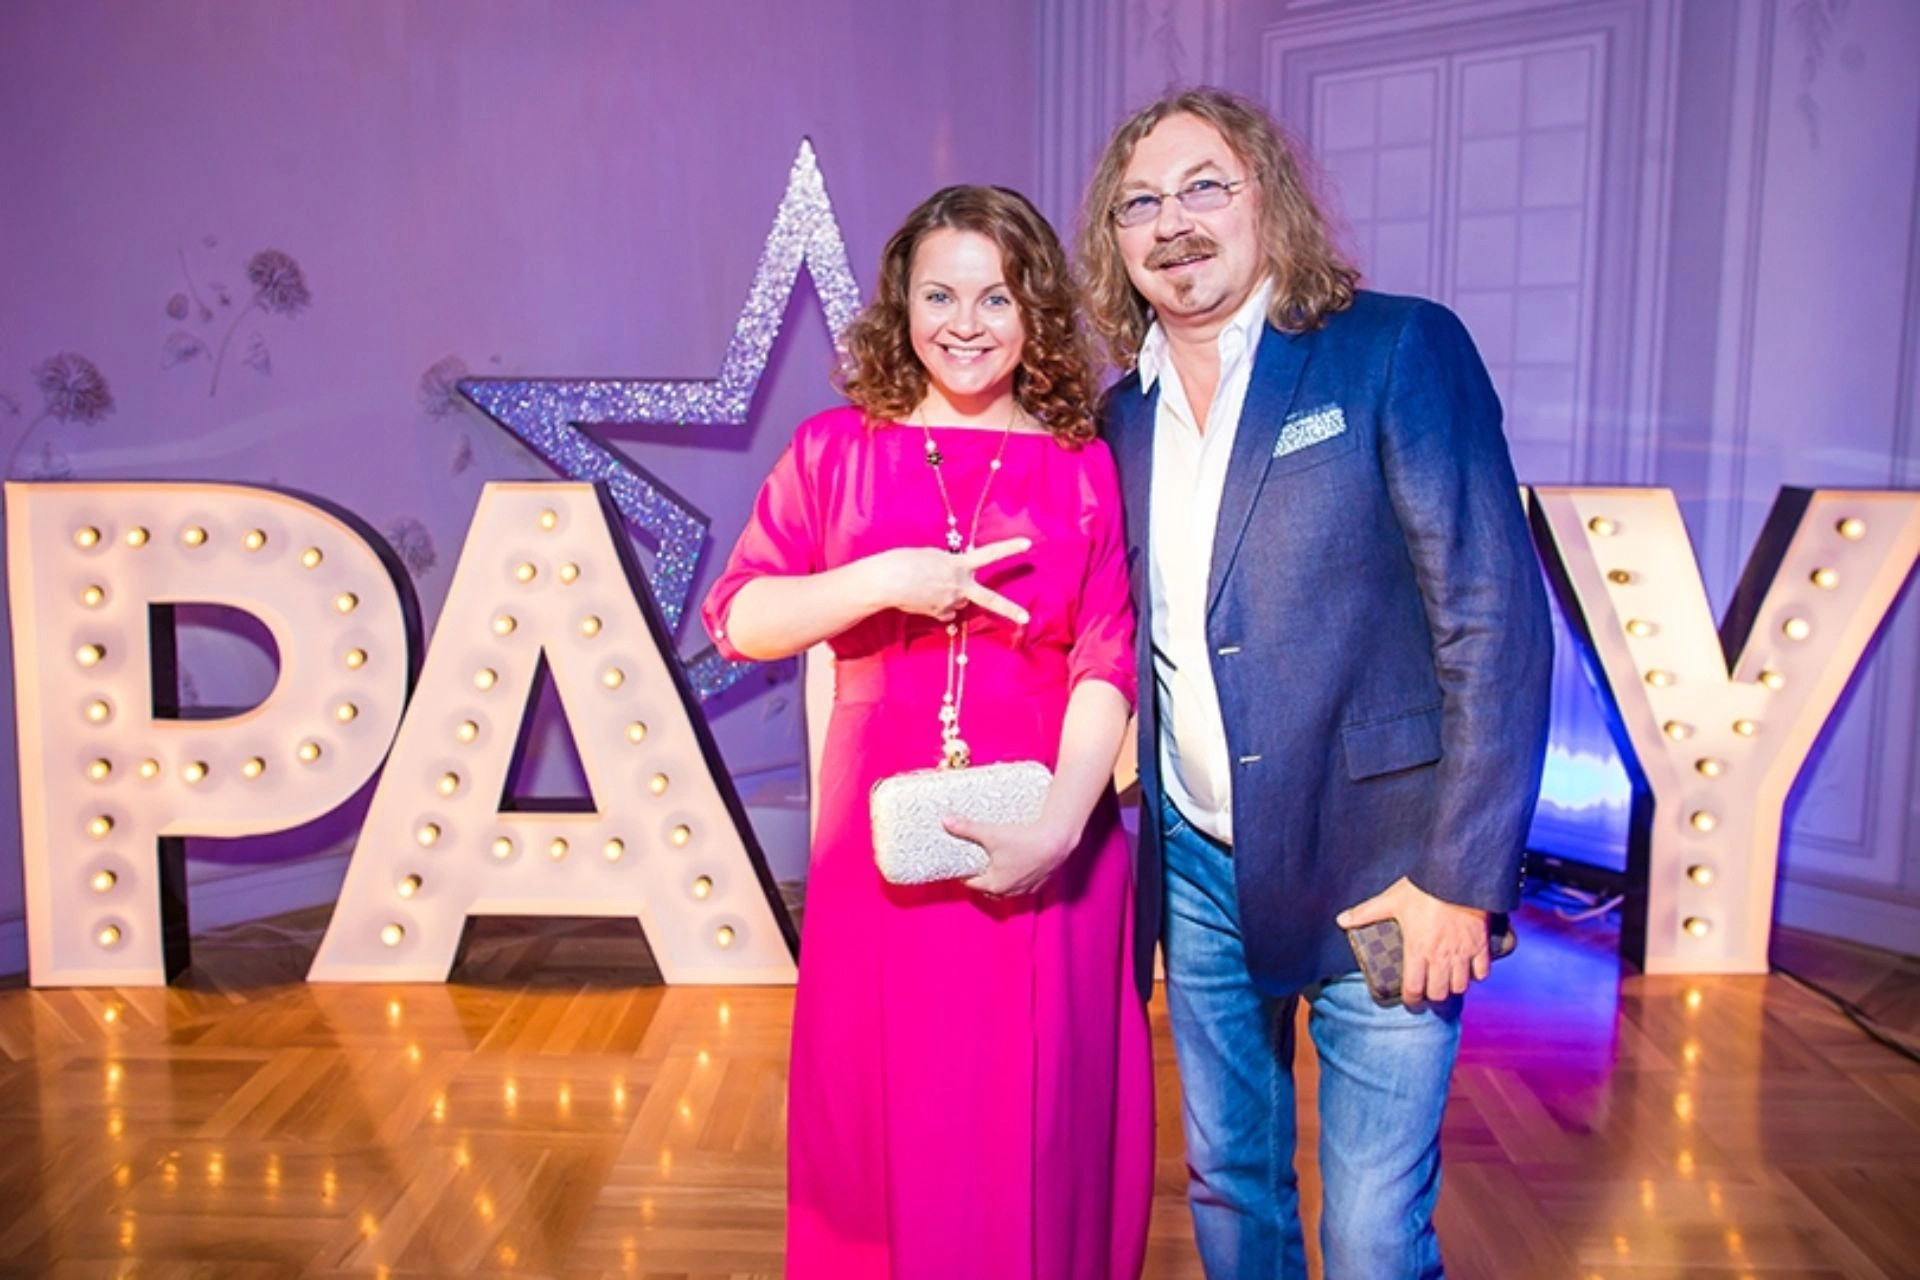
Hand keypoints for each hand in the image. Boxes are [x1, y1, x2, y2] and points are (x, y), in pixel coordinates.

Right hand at [862, 537, 1031, 624]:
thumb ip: (948, 565)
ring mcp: (950, 603)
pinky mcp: (939, 614)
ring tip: (927, 586)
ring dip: (952, 595)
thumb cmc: (904, 561)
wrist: (887, 581)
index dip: (1009, 548)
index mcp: (959, 564)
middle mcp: (959, 585)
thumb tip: (953, 582)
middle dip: (1009, 609)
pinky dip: (939, 606)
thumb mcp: (931, 556)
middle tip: (1026, 618)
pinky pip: (946, 612)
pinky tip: (923, 598)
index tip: (1028, 544)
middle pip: (989, 600)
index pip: (989, 554)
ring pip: (959, 601)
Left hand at [946, 813, 1074, 897]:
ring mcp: (1027, 889)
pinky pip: (1026, 886)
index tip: (962, 867)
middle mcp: (1010, 891)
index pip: (972, 884)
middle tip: (979, 866)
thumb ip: (966, 828)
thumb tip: (945, 821)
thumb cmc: (1022, 840)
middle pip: (990, 890)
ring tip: (998, 867)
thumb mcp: (990, 833)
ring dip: (1002, 882)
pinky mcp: (1042, 883)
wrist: (1055, 841)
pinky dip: (1020, 879)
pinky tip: (1020, 866)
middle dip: (983, 881)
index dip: (965, 876)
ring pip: (1009, 890)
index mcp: (994, 884)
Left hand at [1337, 876, 1489, 1004]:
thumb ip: (1366, 913)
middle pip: (1438, 993)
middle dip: (1432, 995)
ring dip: (1453, 987)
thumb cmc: (1423, 889)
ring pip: (1461, 987)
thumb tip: (1341, 920)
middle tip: (1429, 990)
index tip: (1410, 1001)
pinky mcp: (1480, 946)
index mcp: (1417, 950)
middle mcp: (1440, 957)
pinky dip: (1476, 975)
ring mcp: (1462, 954)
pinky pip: (1482, 973)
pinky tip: (1469, 970)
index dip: (1412, 1000)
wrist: (1458, 876)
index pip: (1414, 989)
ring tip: (1447, 981)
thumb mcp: (1391, 900)